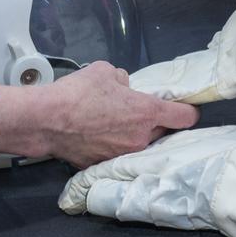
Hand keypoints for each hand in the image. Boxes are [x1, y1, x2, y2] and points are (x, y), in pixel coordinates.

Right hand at [0, 61, 198, 167]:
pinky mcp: (103, 165)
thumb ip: (123, 80)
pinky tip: (97, 136)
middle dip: (157, 123)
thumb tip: (124, 87)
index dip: (188, 111)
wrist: (46, 120)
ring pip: (139, 144)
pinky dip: (112, 146)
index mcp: (147, 112)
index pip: (185, 117)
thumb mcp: (105, 71)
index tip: (185, 108)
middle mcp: (140, 138)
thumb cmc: (79, 92)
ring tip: (114, 124)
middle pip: (163, 133)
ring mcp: (122, 155)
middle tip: (140, 113)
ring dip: (134, 135)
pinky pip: (116, 153)